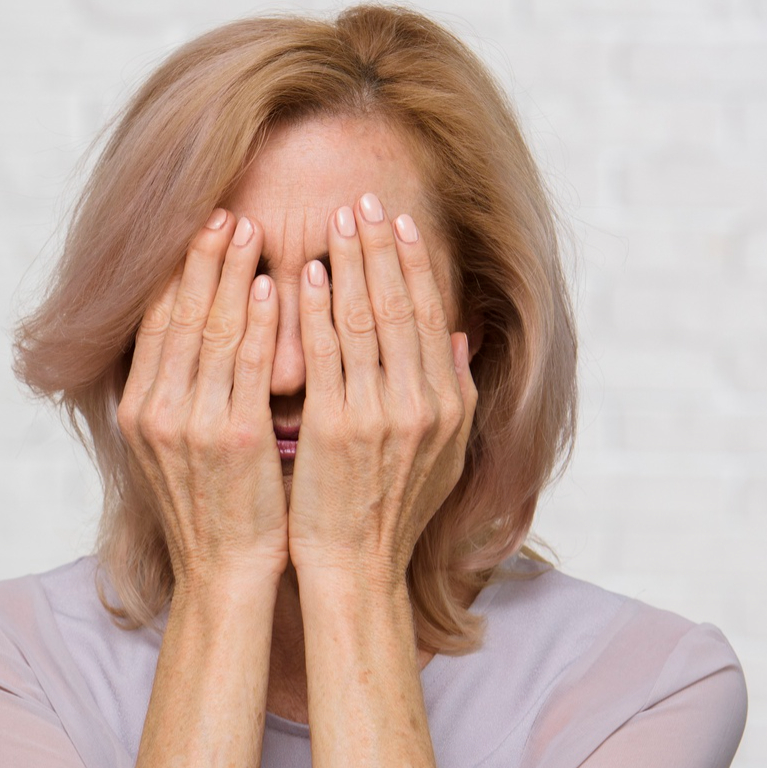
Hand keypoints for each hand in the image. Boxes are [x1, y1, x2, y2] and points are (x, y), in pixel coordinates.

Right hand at [119, 209, 286, 594]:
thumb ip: (174, 394)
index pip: (153, 323)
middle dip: (202, 258)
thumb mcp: (171, 449)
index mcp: (137, 410)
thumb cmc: (211, 510)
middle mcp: (155, 411)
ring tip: (251, 230)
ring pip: (213, 330)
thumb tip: (182, 342)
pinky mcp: (234, 438)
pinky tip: (274, 287)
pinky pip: (250, 364)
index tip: (194, 231)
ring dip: (234, 274)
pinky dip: (261, 322)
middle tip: (224, 211)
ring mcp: (191, 424)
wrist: (223, 573)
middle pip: (179, 315)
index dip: (173, 272)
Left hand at [288, 193, 476, 592]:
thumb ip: (449, 392)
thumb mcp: (438, 453)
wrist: (355, 570)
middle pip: (401, 305)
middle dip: (382, 246)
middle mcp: (423, 403)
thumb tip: (458, 336)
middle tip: (365, 197)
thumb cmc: (385, 512)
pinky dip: (319, 310)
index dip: (415, 263)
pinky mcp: (338, 428)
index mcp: (449, 404)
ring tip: (336, 220)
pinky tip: (308, 275)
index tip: (400, 221)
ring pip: (365, 320)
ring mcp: (382, 414)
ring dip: (350, 263)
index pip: (430, 314)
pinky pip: (326, 355)